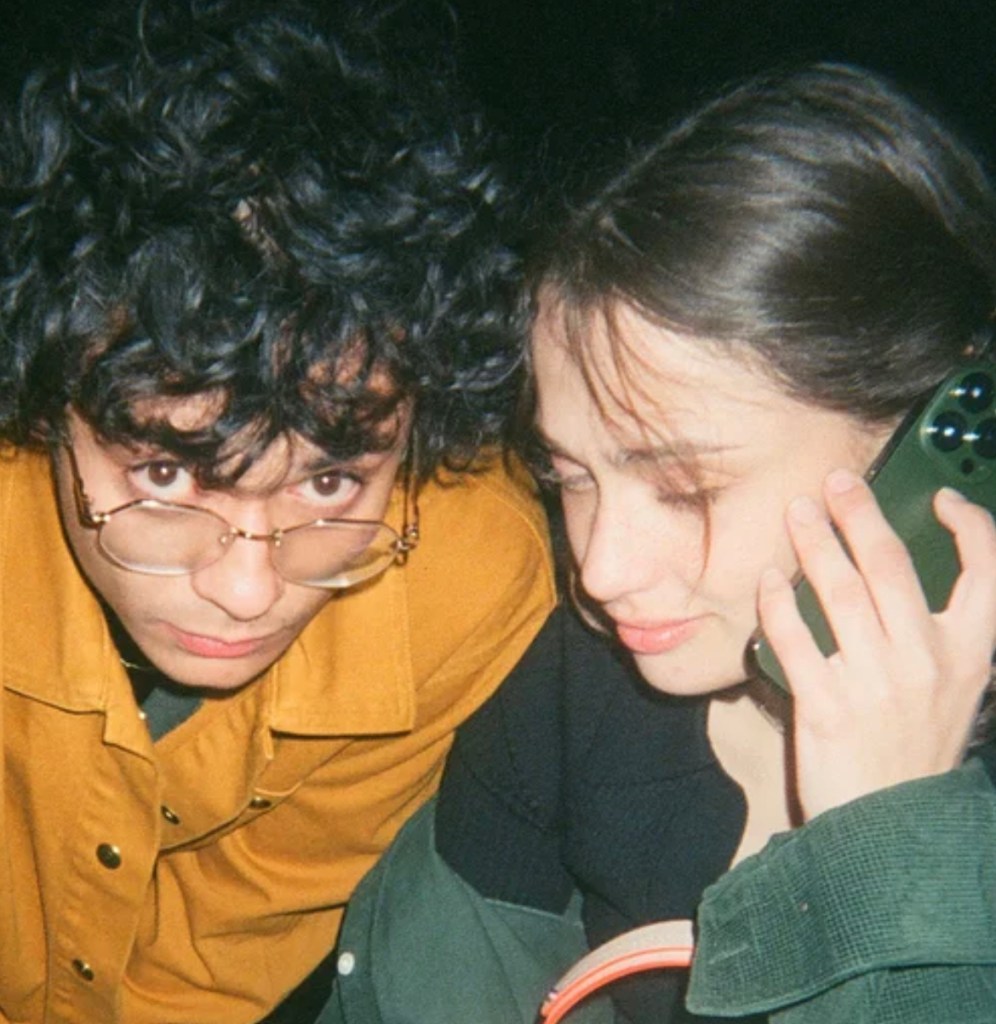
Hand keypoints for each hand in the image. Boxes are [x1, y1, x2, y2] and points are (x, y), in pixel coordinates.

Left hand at [757, 467, 995, 819]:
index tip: (942, 499)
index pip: (990, 575)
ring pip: (840, 592)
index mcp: (968, 656)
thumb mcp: (949, 694)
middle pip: (892, 566)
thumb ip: (931, 638)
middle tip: (835, 482)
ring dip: (815, 544)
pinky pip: (795, 638)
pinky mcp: (826, 706)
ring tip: (797, 513)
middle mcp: (927, 662)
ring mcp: (876, 684)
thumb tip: (886, 573)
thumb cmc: (914, 753)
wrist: (892, 832)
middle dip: (861, 514)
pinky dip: (778, 603)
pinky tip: (768, 580)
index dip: (972, 528)